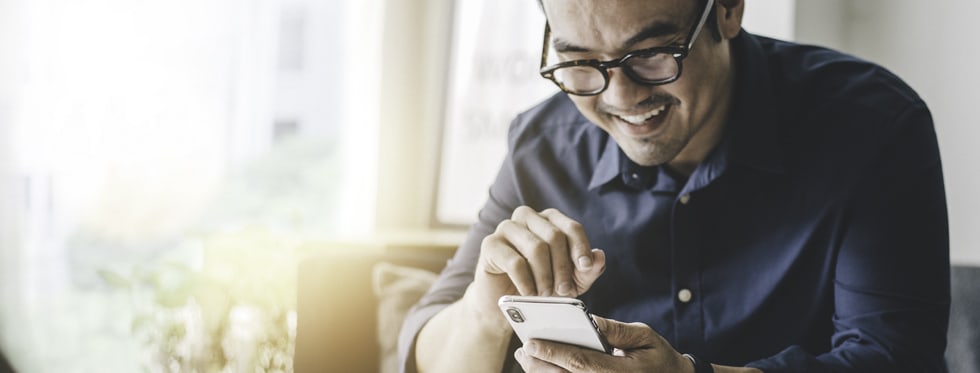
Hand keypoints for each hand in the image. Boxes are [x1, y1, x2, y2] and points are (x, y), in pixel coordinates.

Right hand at [466, 206, 605, 330]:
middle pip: (554, 236)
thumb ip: (587, 270)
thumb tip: (599, 256)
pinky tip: (529, 294)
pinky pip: (515, 261)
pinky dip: (526, 282)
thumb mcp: (571, 281)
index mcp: (549, 220)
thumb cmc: (540, 285)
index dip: (580, 248)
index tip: (585, 267)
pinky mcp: (490, 244)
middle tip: (564, 290)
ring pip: (536, 247)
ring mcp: (506, 228)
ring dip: (545, 276)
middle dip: (562, 267)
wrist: (504, 303)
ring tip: (545, 294)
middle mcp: (527, 217)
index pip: (571, 227)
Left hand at [513, 316, 692, 372]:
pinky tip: (543, 370)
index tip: (532, 342)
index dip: (553, 352)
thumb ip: (616, 330)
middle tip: (524, 350)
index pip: (580, 362)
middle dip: (540, 364)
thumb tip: (591, 320)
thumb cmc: (658, 357)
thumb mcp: (644, 337)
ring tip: (527, 360)